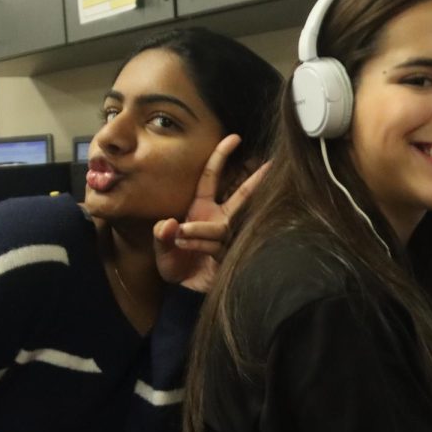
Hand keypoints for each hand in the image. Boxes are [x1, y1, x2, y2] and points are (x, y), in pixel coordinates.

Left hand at [153, 134, 269, 291]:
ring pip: (223, 225)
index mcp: (202, 207)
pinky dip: (201, 244)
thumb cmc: (176, 266)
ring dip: (202, 230)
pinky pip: (218, 245)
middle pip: (241, 195)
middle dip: (255, 180)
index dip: (221, 156)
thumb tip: (169, 224)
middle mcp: (219, 217)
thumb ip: (161, 238)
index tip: (233, 138)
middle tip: (271, 164)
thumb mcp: (162, 251)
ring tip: (182, 233)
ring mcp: (227, 235)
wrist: (184, 293)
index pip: (212, 177)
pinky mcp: (230, 253)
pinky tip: (190, 246)